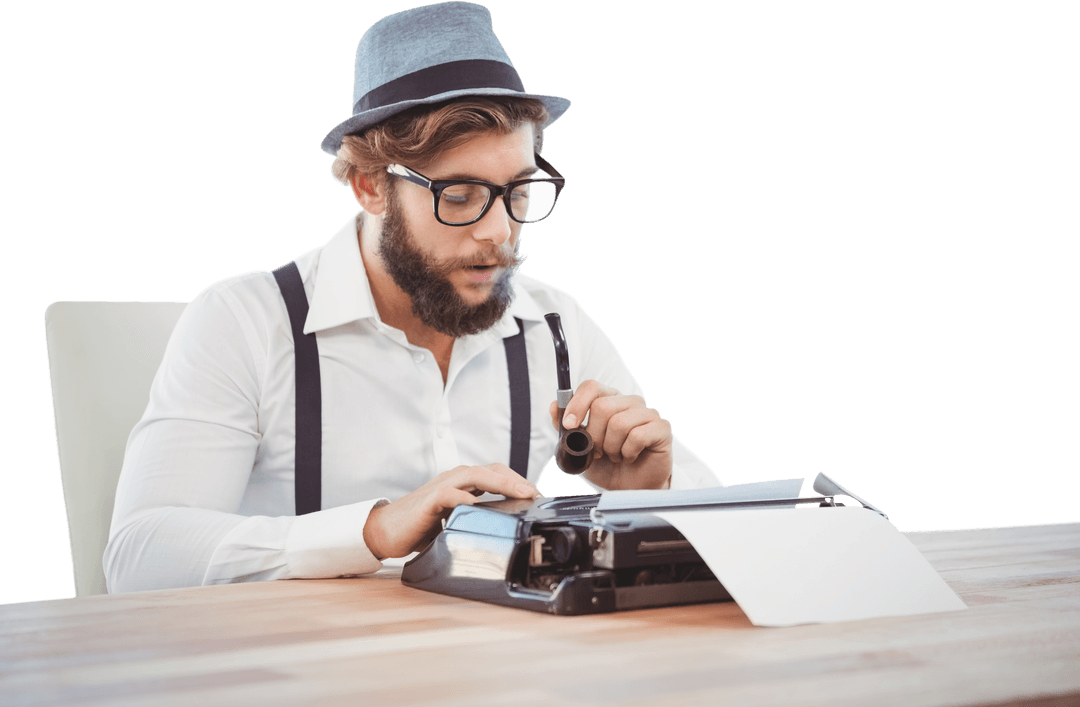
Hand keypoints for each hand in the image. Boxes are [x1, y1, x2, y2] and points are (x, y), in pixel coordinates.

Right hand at [363, 463, 539, 558]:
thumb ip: (475, 517)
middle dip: (515, 479)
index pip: (495, 473)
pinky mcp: (429, 500)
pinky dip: (464, 498)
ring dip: (499, 482)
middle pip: (491, 469)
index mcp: (462, 483)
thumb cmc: (420, 526)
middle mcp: (454, 480)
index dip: (517, 481)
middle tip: (535, 493)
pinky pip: (448, 495)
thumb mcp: (455, 520)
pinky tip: (476, 505)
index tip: (536, 495)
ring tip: (519, 492)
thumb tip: (503, 527)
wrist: (385, 531)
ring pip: (474, 475)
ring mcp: (442, 487)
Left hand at [548, 380, 672, 490]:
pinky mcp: (662, 428)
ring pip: (619, 422)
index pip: (591, 386)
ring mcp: (647, 413)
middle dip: (594, 436)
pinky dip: (627, 452)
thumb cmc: (606, 466)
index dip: (577, 404)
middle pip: (602, 406)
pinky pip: (638, 435)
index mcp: (608, 399)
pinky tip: (629, 457)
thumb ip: (565, 427)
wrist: (628, 490)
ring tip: (615, 456)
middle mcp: (629, 402)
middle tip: (598, 451)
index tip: (569, 425)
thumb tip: (554, 405)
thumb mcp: (577, 448)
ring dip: (611, 447)